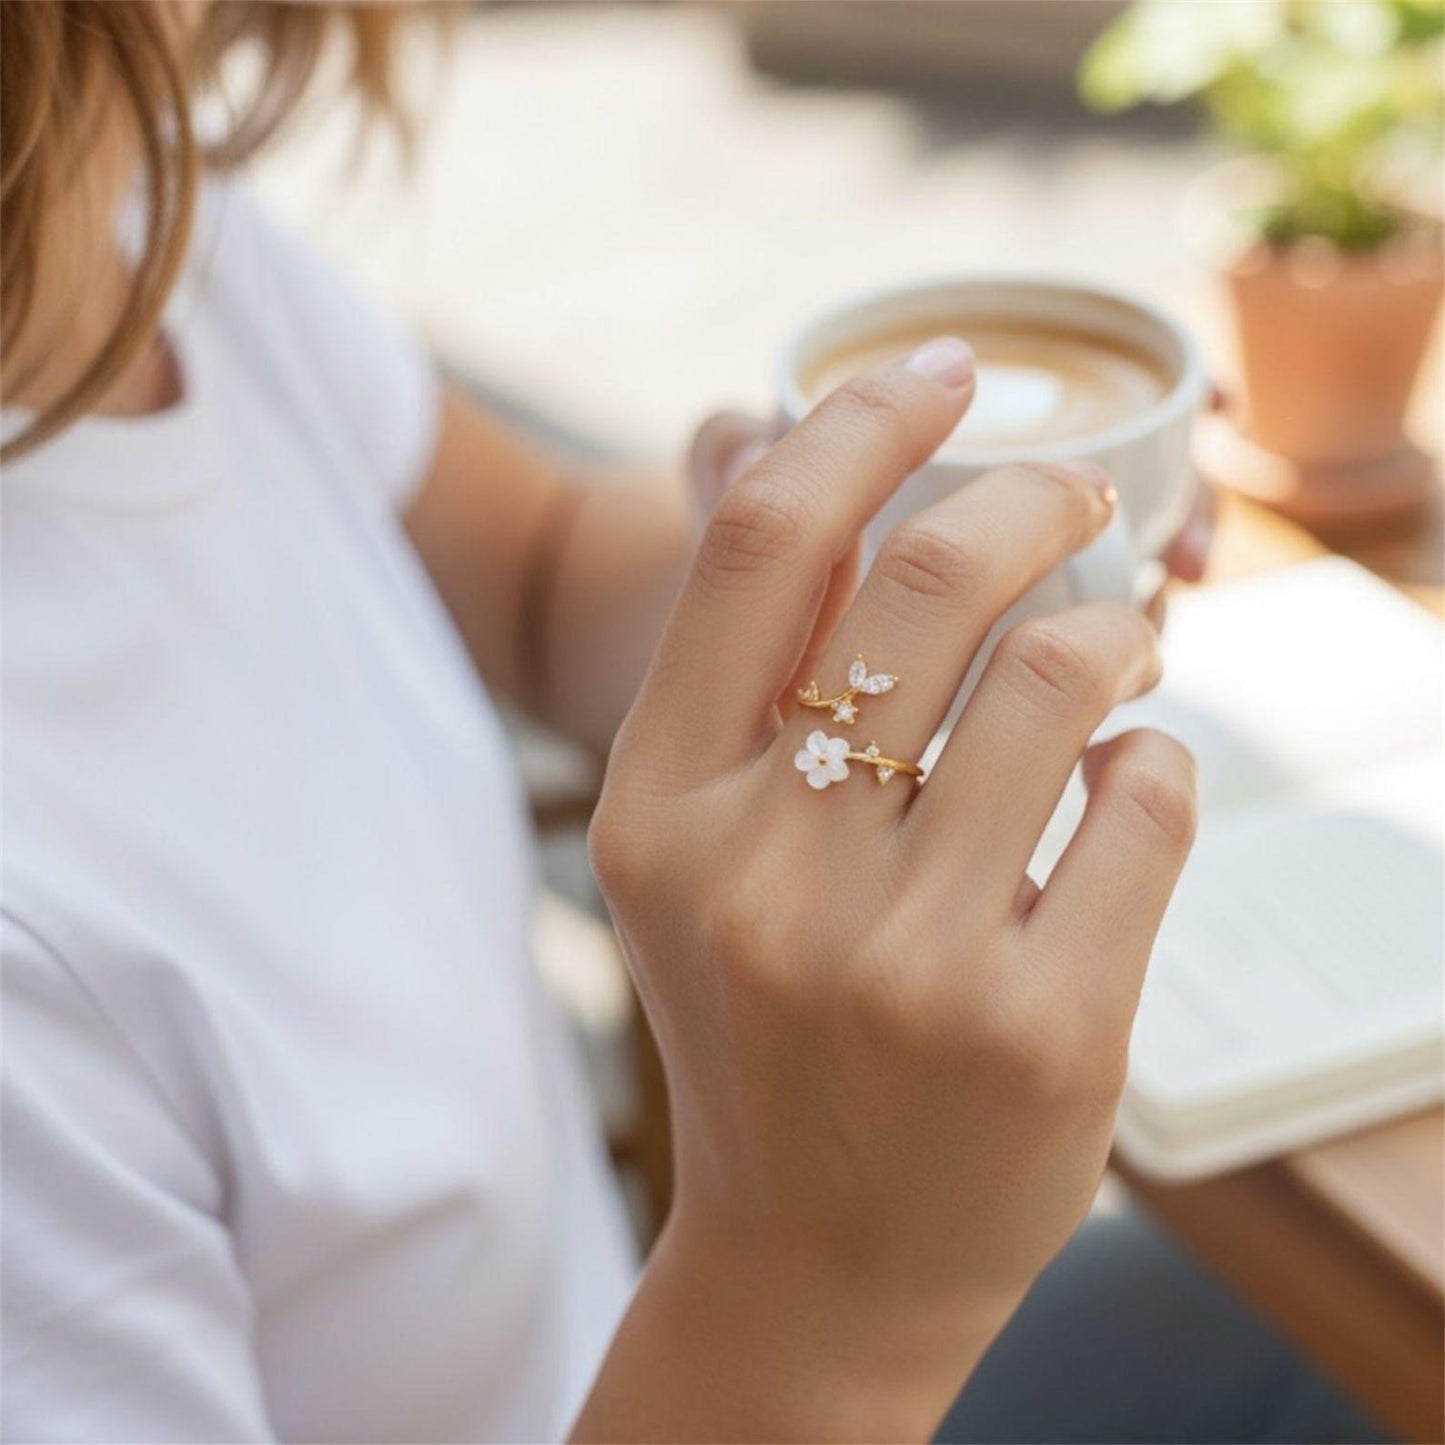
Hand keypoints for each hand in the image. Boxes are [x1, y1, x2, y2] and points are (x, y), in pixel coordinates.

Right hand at [580, 340, 1196, 1442]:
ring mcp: (903, 957)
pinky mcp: (1041, 1029)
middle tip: (1079, 495)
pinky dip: (1159, 761)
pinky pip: (1147, 802)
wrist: (812, 1263)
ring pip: (1063, 672)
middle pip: (934, 576)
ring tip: (1120, 653)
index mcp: (658, 808)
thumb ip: (741, 685)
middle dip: (1034, 496)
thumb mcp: (691, 861)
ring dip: (1117, 631)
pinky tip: (1128, 784)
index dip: (867, 419)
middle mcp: (764, 870)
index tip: (947, 368)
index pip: (766, 540)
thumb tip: (829, 472)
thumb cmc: (759, 1031)